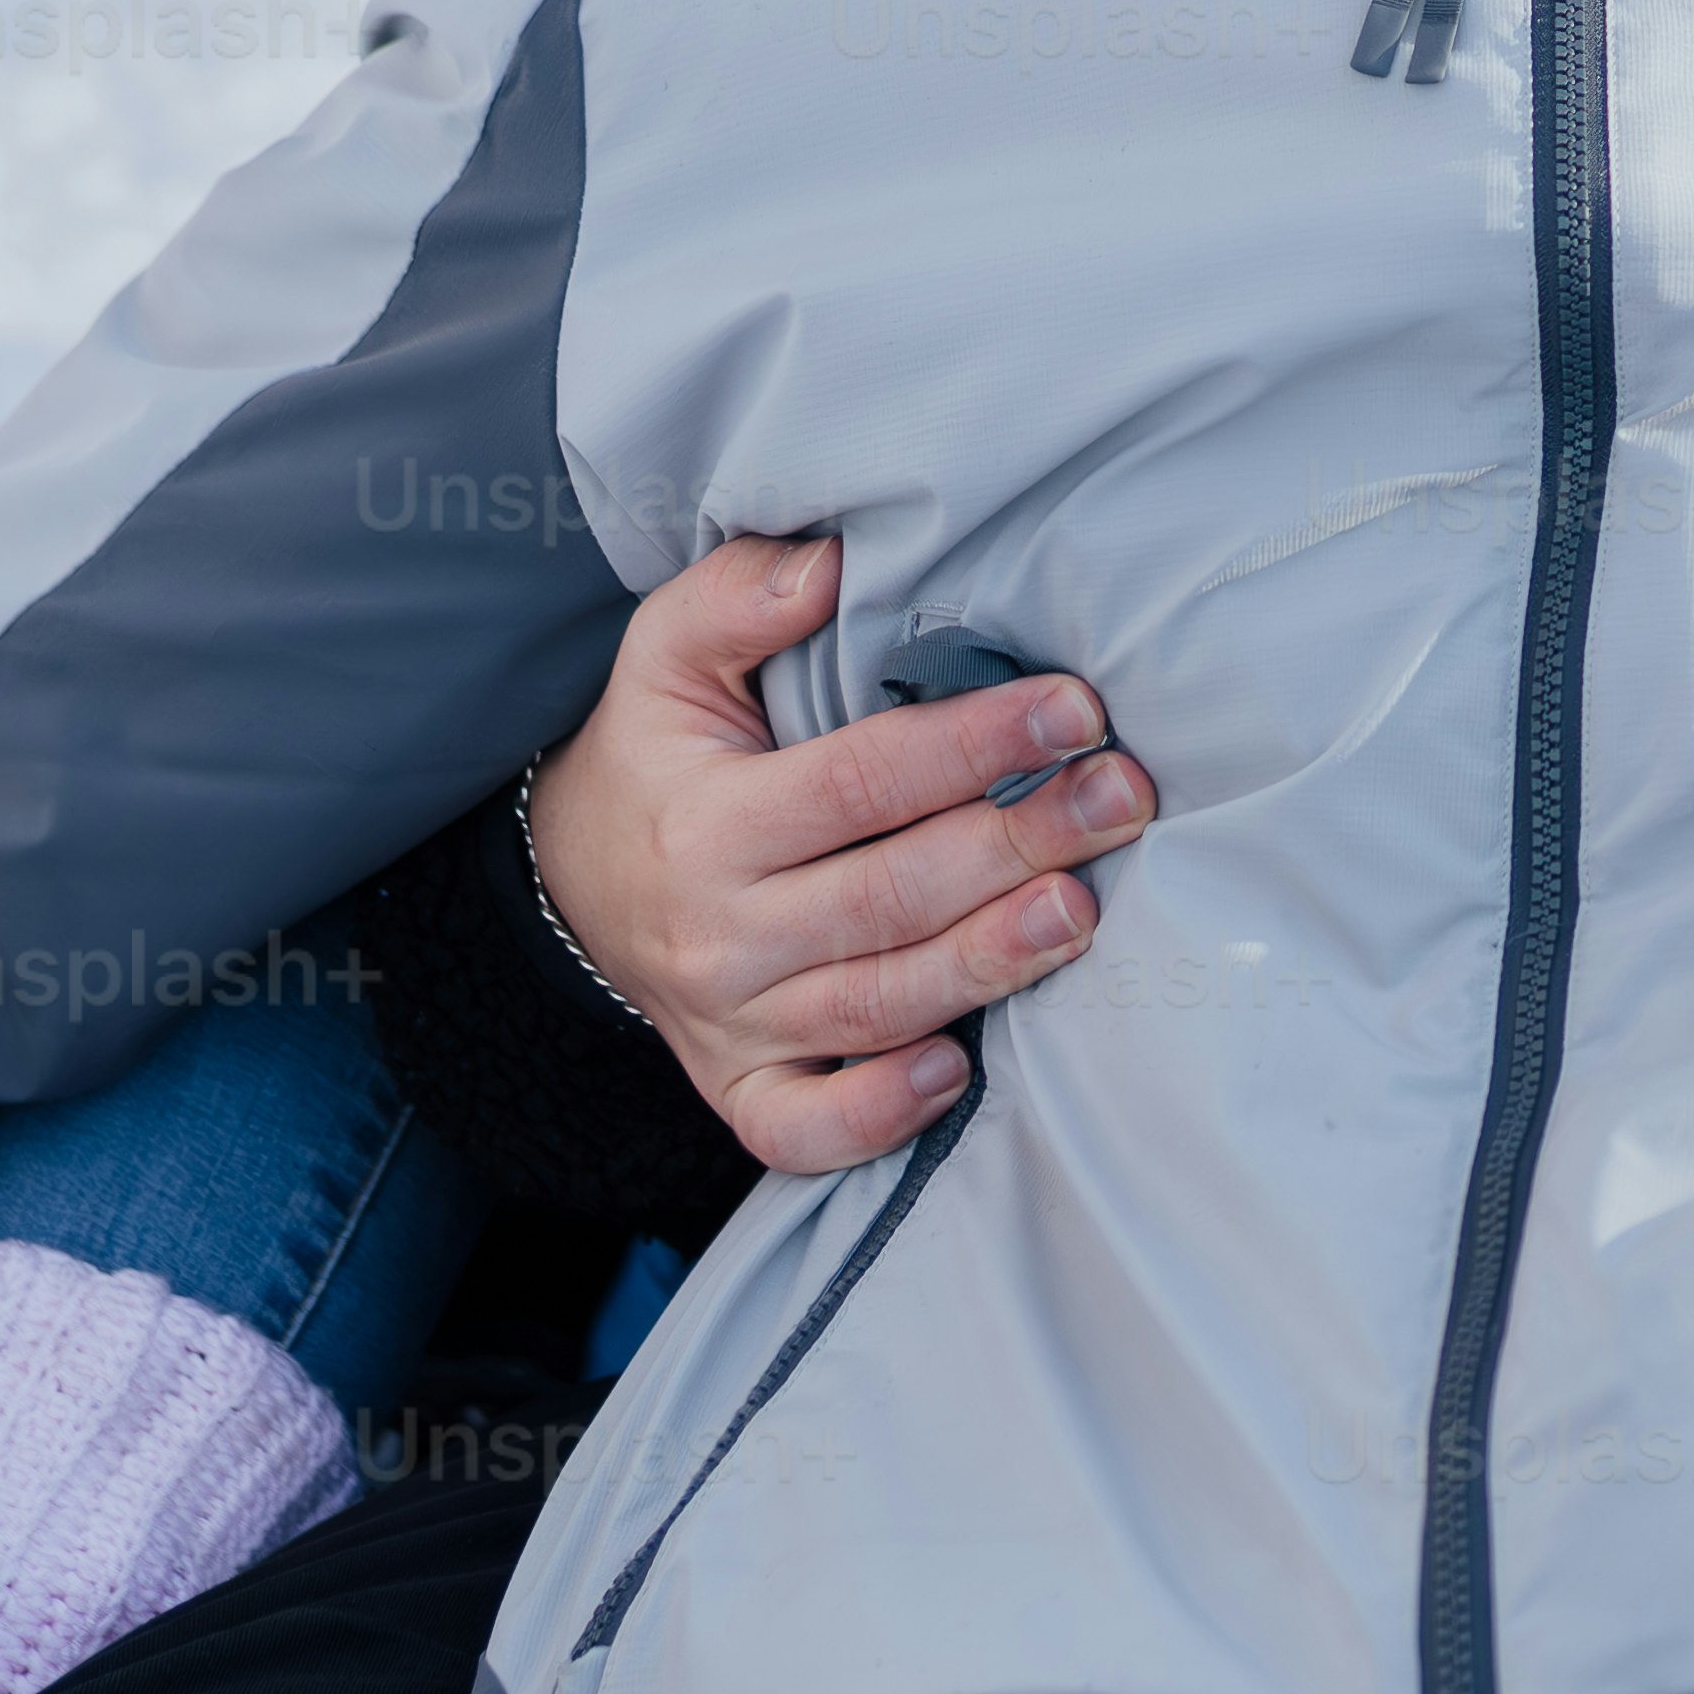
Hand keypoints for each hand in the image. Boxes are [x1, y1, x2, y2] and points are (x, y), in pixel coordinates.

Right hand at [526, 533, 1154, 1178]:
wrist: (574, 881)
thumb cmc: (657, 755)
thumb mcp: (664, 656)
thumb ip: (737, 596)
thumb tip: (830, 563)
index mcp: (706, 821)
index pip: (858, 782)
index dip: (970, 744)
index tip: (1073, 710)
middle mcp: (716, 934)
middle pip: (886, 897)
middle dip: (1013, 846)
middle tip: (1119, 800)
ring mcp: (728, 1023)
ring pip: (870, 1007)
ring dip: (983, 965)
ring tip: (1079, 911)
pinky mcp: (740, 1089)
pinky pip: (804, 1130)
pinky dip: (879, 1115)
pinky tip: (961, 1072)